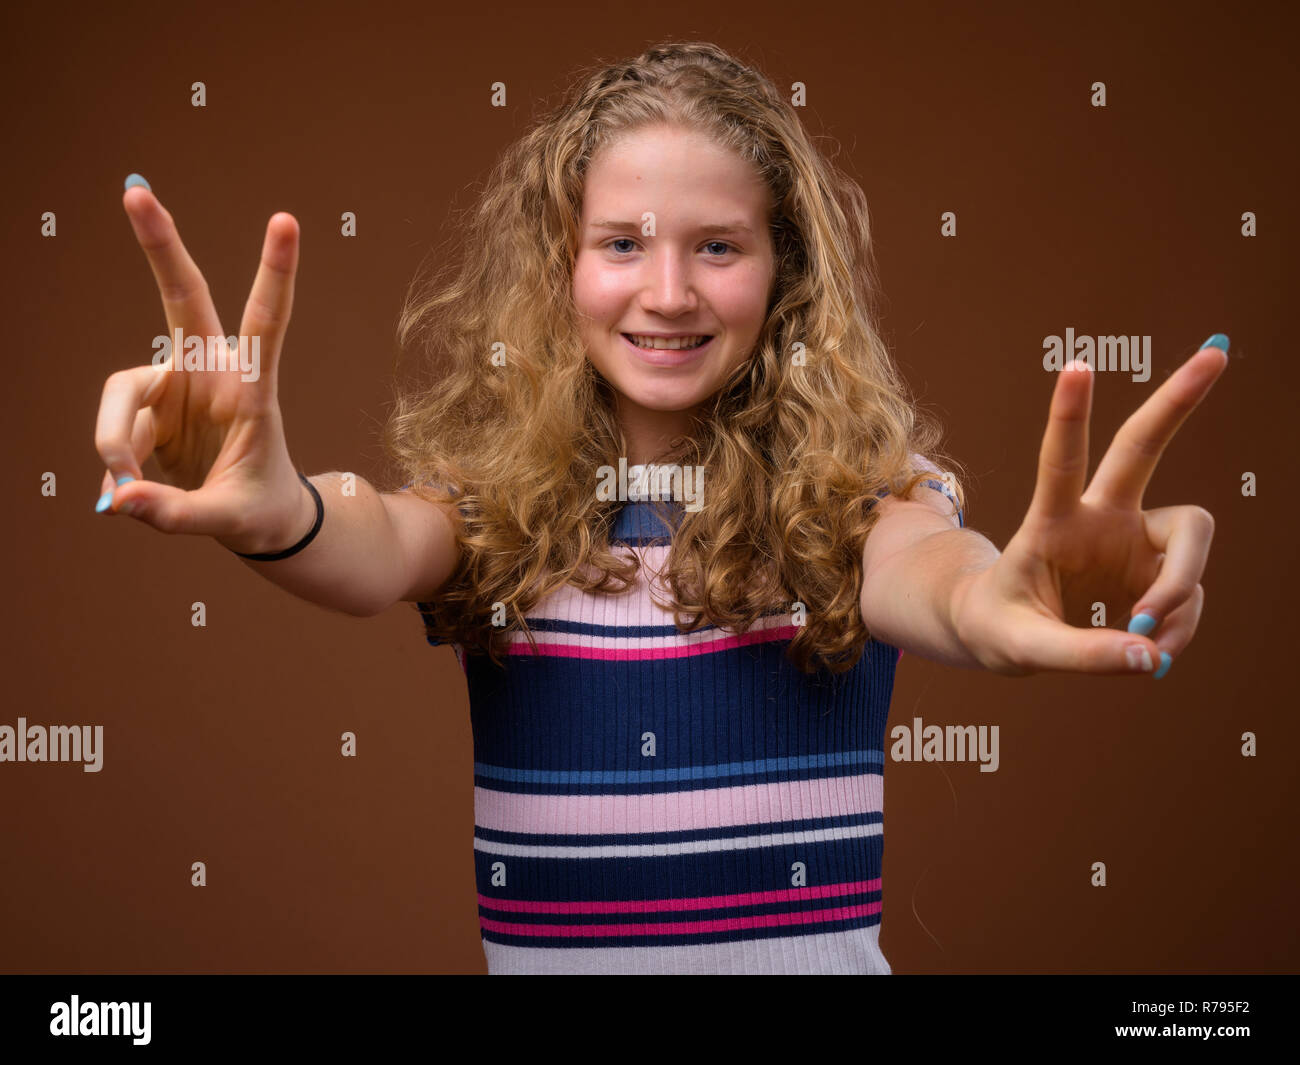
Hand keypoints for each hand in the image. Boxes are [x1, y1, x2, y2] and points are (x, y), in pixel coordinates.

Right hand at [93, 179, 311, 553]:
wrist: (259, 520)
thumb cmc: (260, 510)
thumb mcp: (231, 522)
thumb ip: (177, 514)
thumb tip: (119, 499)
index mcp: (252, 388)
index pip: (266, 322)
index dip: (274, 272)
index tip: (285, 220)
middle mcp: (212, 373)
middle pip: (182, 296)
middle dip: (159, 244)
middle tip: (134, 190)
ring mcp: (177, 385)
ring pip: (122, 390)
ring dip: (114, 440)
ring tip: (126, 490)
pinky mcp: (149, 405)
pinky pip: (114, 427)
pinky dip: (114, 463)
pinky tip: (127, 492)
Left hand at [950, 340, 1228, 677]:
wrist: (1002, 633)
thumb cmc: (1000, 627)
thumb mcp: (1022, 649)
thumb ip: (1082, 655)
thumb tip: (1152, 655)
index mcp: (1051, 522)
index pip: (1060, 463)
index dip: (1069, 416)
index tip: (1077, 365)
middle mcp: (1099, 517)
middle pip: (1142, 446)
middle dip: (1178, 400)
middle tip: (1218, 352)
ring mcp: (1133, 538)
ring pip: (1192, 537)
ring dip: (1183, 592)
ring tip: (1153, 645)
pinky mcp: (1157, 567)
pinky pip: (1190, 594)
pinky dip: (1178, 628)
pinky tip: (1151, 651)